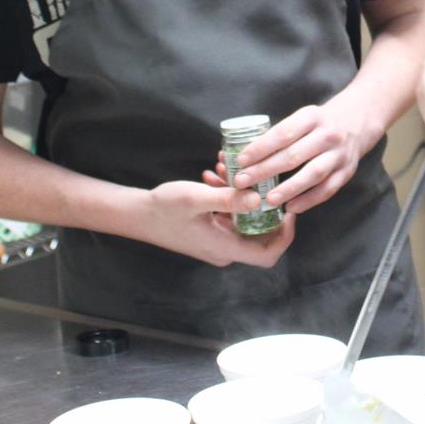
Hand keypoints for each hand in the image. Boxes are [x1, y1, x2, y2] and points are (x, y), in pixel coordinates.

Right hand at [130, 179, 294, 266]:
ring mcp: (215, 242)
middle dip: (261, 204)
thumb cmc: (163, 209)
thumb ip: (228, 199)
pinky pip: (227, 217)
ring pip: (242, 221)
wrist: (135, 215)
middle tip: (260, 179)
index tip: (289, 210)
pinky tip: (216, 175)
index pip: (268, 254)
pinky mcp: (208, 232)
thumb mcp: (196, 198)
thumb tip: (260, 200)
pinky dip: (227, 197)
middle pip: (259, 234)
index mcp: (225, 248)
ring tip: (230, 169)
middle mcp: (223, 250)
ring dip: (241, 195)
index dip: (285, 236)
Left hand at [200, 100, 373, 216]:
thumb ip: (281, 134)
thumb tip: (245, 156)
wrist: (357, 121)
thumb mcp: (303, 117)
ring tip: (268, 200)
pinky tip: (292, 208)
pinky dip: (309, 200)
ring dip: (288, 188)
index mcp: (312, 117)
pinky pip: (327, 189)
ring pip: (312, 174)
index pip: (282, 133)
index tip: (240, 160)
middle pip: (294, 155)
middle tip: (243, 182)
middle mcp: (328, 135)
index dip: (260, 148)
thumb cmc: (319, 122)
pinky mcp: (347, 171)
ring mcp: (339, 154)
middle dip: (265, 170)